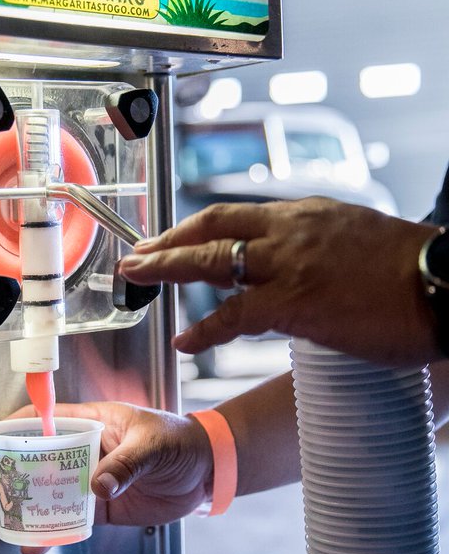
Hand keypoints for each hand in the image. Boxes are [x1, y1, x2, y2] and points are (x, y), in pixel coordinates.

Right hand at [0, 401, 212, 553]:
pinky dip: (50, 534)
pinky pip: (69, 521)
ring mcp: (89, 481)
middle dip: (8, 481)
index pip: (44, 422)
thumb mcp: (153, 444)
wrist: (206, 473)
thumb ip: (125, 463)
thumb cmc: (181, 442)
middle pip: (36, 464)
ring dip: (23, 511)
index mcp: (91, 423)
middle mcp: (84, 452)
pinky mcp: (100, 508)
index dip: (14, 432)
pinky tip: (33, 545)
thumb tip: (96, 486)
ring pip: (47, 495)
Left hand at [119, 197, 441, 366]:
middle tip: (135, 255)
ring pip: (209, 262)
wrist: (442, 284)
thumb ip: (318, 245)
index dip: (192, 226)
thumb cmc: (411, 269)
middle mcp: (290, 230)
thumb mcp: (357, 237)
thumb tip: (300, 262)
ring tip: (138, 280)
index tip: (167, 236)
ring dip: (166, 270)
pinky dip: (203, 328)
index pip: (233, 214)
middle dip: (165, 242)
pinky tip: (184, 340)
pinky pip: (233, 316)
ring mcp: (289, 265)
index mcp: (305, 213)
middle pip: (210, 228)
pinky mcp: (295, 303)